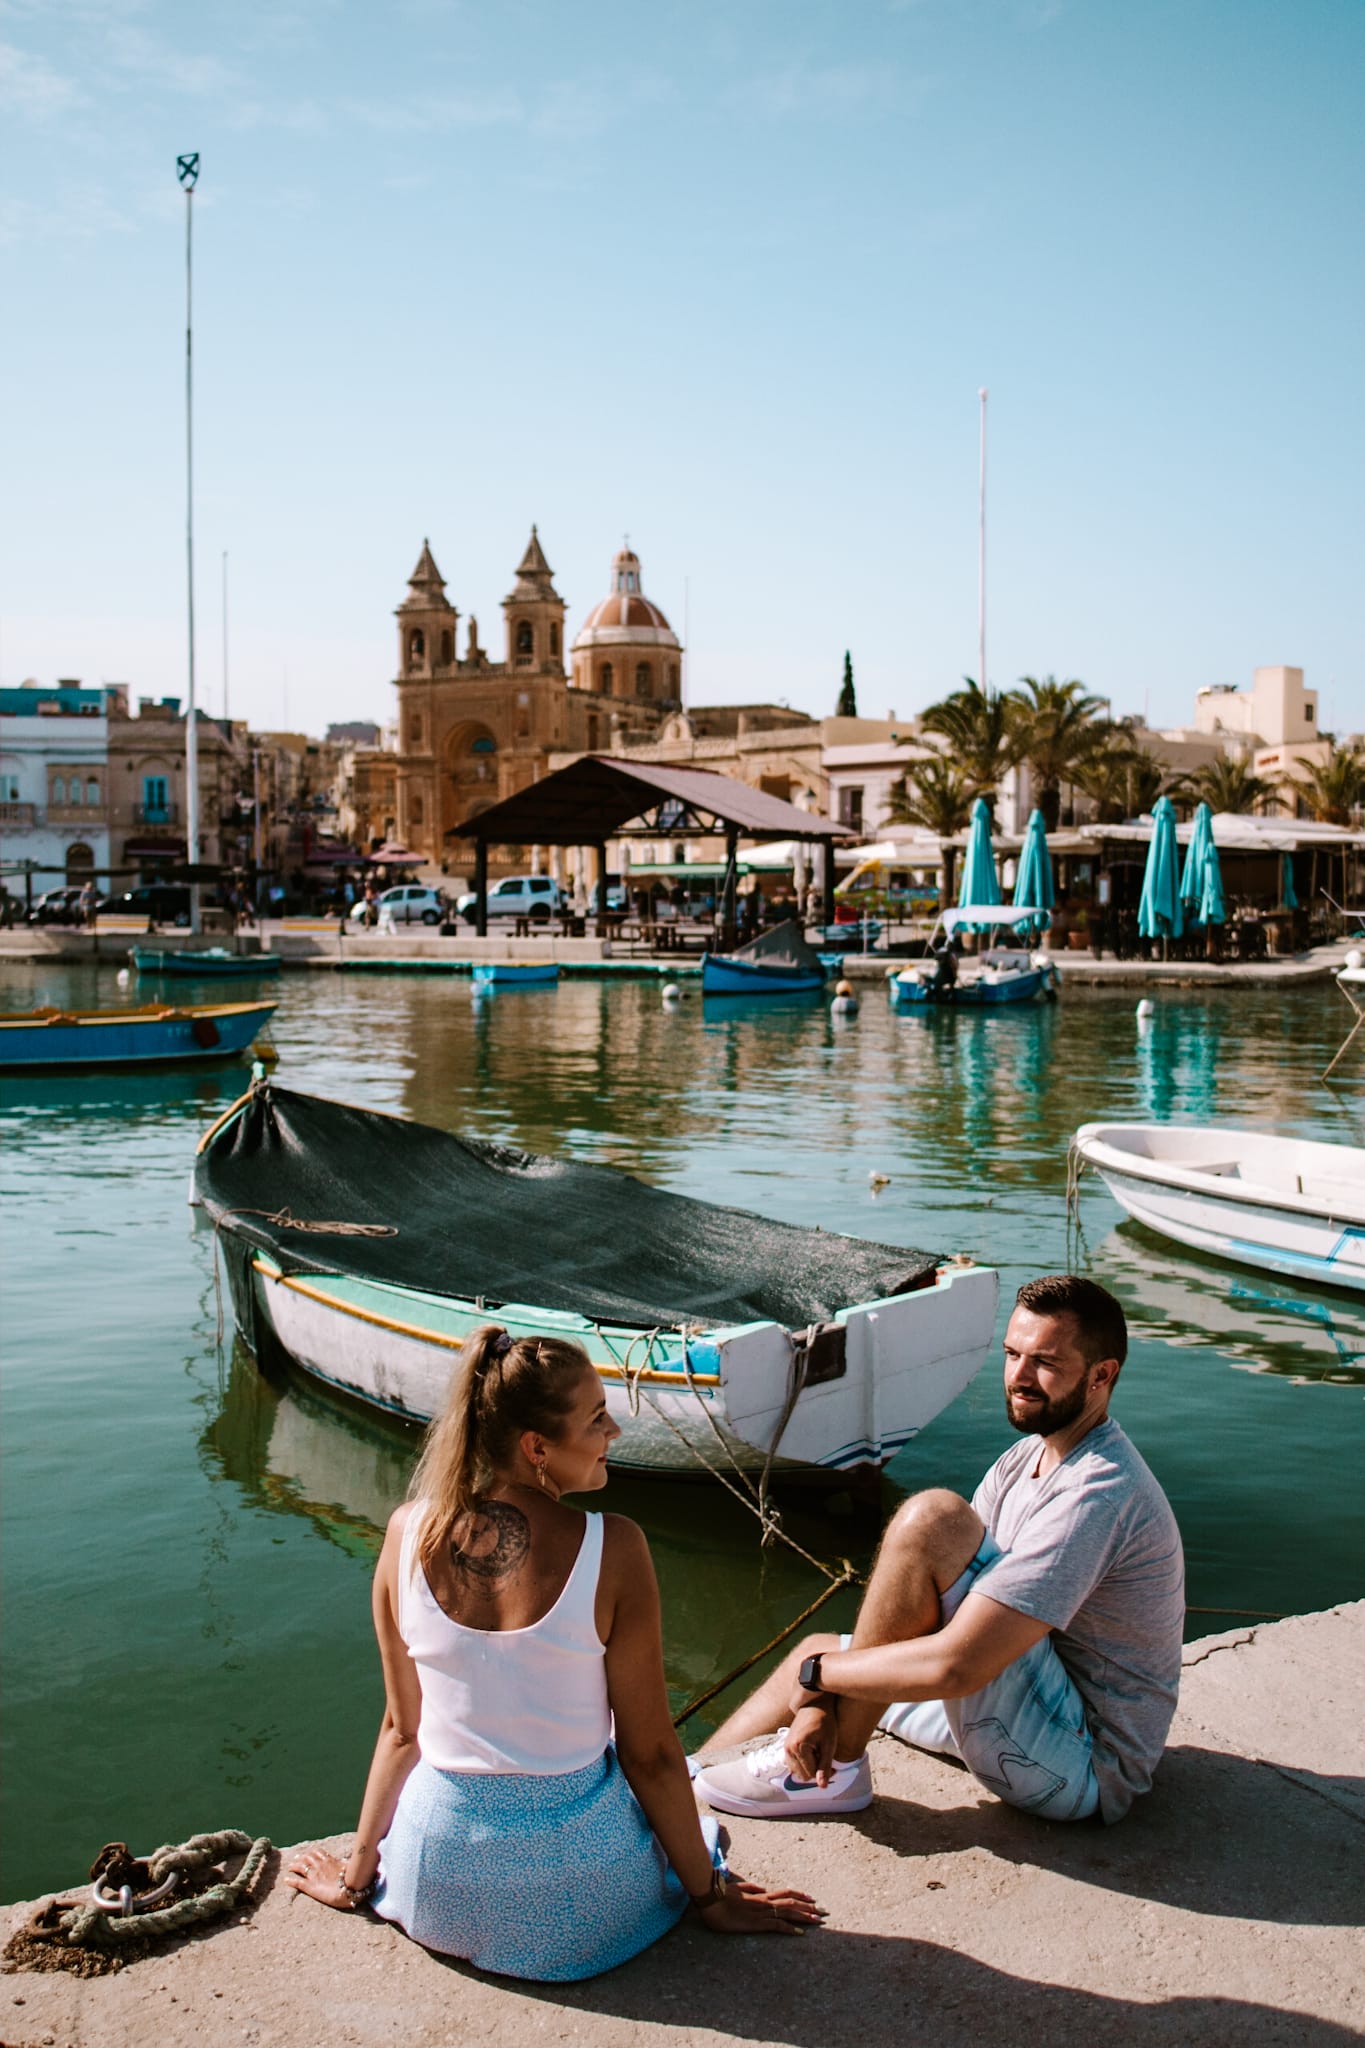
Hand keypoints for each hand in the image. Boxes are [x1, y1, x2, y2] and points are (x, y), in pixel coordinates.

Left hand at [283, 1847, 366, 1910]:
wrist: (348, 1890)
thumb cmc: (352, 1878)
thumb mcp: (349, 1865)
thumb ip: (346, 1862)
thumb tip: (348, 1859)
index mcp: (329, 1860)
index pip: (317, 1853)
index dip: (311, 1853)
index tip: (307, 1854)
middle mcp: (319, 1865)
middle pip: (307, 1858)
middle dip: (300, 1858)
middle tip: (295, 1859)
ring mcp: (314, 1875)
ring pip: (300, 1867)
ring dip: (294, 1866)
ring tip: (290, 1867)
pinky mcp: (310, 1886)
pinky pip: (297, 1882)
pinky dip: (291, 1880)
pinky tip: (286, 1880)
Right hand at [699, 1873, 826, 1936]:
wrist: (710, 1898)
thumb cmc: (721, 1894)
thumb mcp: (738, 1888)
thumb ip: (751, 1888)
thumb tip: (763, 1889)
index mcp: (761, 1895)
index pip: (785, 1893)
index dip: (800, 1895)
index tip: (812, 1898)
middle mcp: (765, 1902)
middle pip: (792, 1903)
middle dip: (809, 1907)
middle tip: (824, 1912)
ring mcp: (762, 1912)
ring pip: (789, 1912)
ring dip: (805, 1916)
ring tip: (818, 1921)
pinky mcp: (756, 1923)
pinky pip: (777, 1926)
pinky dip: (790, 1928)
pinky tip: (800, 1933)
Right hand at [784, 1701, 837, 1787]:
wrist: (815, 1705)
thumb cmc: (825, 1723)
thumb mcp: (829, 1745)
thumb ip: (825, 1766)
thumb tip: (823, 1787)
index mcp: (798, 1747)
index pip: (811, 1774)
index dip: (824, 1772)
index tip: (833, 1764)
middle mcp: (788, 1749)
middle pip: (803, 1776)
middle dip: (816, 1771)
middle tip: (826, 1757)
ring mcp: (785, 1748)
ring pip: (798, 1772)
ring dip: (809, 1767)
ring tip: (819, 1754)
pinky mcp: (786, 1747)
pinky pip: (794, 1765)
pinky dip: (803, 1763)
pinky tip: (812, 1753)